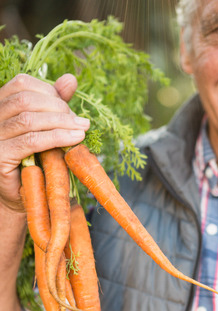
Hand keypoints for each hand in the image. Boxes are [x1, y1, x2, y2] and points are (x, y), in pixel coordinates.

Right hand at [0, 73, 89, 210]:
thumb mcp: (46, 129)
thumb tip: (70, 79)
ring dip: (61, 122)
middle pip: (26, 99)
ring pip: (29, 119)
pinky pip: (30, 141)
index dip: (50, 91)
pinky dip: (56, 137)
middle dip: (58, 108)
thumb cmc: (36, 162)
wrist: (24, 196)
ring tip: (82, 130)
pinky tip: (74, 139)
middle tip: (80, 122)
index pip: (22, 84)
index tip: (70, 108)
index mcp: (1, 106)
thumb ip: (55, 104)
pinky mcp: (0, 157)